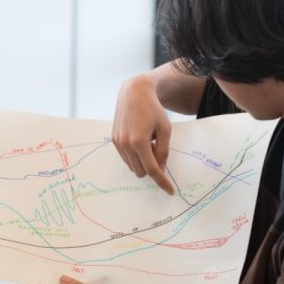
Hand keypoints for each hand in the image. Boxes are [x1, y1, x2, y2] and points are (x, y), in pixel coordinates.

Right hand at [112, 74, 173, 193]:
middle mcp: (125, 144)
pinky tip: (140, 139)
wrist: (134, 93)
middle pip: (141, 171)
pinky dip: (135, 155)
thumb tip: (160, 168)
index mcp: (139, 141)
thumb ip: (163, 151)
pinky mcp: (114, 140)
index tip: (169, 190)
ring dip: (143, 160)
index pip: (152, 170)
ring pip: (132, 166)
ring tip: (149, 141)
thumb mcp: (165, 129)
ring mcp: (118, 142)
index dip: (162, 181)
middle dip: (152, 167)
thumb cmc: (153, 109)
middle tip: (158, 148)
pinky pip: (126, 157)